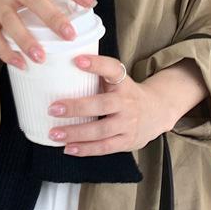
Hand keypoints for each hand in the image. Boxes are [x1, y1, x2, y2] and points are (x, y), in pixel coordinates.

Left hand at [46, 55, 170, 155]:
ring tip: (54, 133)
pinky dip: (85, 149)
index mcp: (124, 83)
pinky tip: (68, 148)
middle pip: (101, 105)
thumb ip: (98, 75)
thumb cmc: (126, 93)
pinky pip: (104, 148)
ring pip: (101, 130)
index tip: (77, 60)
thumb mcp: (118, 79)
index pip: (112, 69)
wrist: (158, 111)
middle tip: (53, 108)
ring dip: (76, 133)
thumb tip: (62, 68)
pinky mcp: (127, 142)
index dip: (96, 64)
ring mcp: (128, 124)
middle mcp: (127, 103)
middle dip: (76, 108)